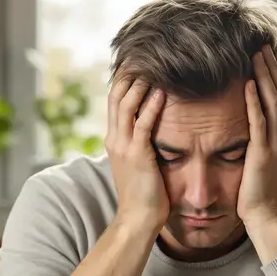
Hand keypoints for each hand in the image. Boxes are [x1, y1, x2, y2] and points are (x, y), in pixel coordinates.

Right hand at [105, 76, 167, 234]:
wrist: (138, 219)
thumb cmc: (145, 194)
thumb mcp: (139, 163)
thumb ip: (142, 143)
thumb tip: (155, 128)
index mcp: (114, 139)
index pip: (115, 100)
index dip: (125, 79)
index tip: (139, 62)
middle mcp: (114, 139)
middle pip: (116, 95)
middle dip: (129, 73)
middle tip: (146, 55)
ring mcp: (123, 146)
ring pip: (126, 104)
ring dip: (140, 83)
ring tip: (154, 66)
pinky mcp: (137, 155)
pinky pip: (143, 124)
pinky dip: (151, 106)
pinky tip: (163, 92)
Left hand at [239, 45, 276, 228]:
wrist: (269, 216)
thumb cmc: (263, 189)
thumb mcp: (269, 156)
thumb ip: (267, 136)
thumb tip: (258, 119)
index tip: (270, 51)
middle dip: (274, 66)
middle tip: (263, 43)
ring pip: (274, 101)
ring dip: (265, 76)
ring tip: (256, 54)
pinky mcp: (262, 154)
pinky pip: (259, 122)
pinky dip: (254, 102)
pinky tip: (248, 84)